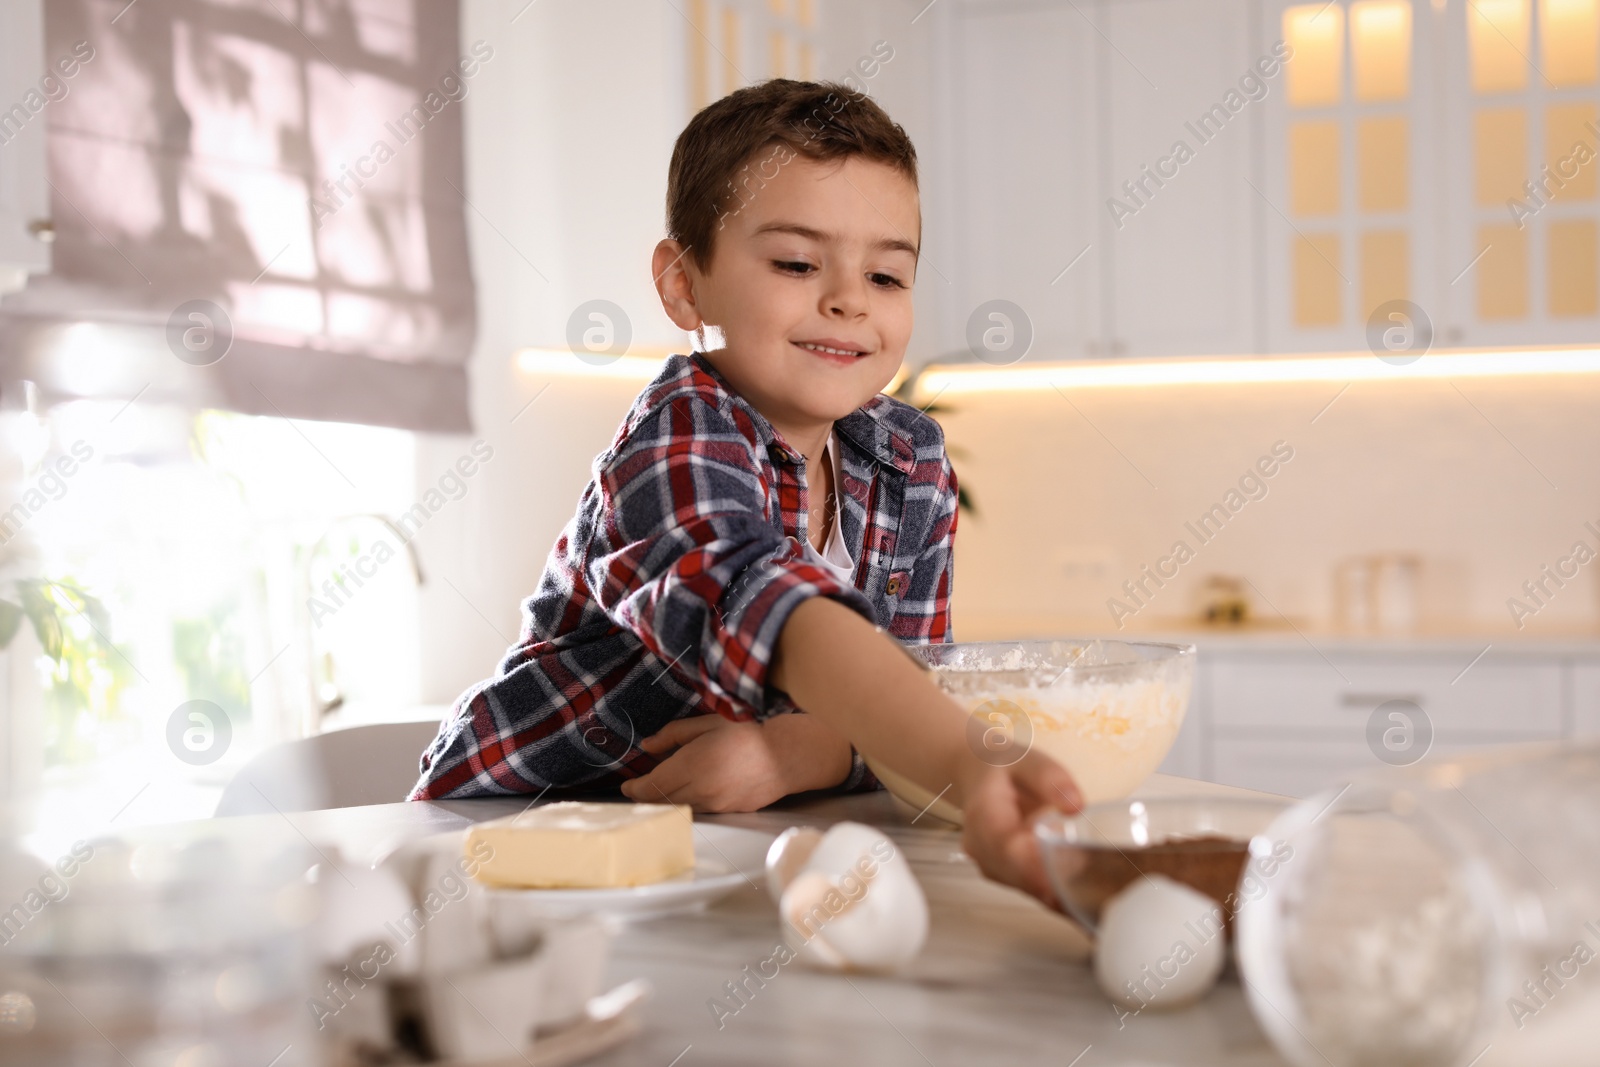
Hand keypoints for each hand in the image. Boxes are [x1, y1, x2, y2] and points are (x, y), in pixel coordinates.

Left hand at [620, 713, 848, 812]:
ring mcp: (714, 804)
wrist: (784, 756)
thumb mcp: (707, 724)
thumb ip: (673, 735)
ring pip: (680, 807)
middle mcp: (700, 789)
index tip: (626, 786)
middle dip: (646, 797)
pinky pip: (699, 809)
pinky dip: (687, 803)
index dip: (635, 789)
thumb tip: (647, 746)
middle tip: (636, 790)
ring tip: (661, 789)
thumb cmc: (746, 733)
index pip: (652, 785)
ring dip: (666, 801)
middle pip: (662, 801)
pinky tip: (688, 791)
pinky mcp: (727, 811)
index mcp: (692, 765)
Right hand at [959, 751, 1081, 908]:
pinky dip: (1055, 887)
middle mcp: (981, 848)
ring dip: (1060, 888)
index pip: (1010, 850)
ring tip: (1093, 880)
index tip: (1077, 867)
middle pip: (1021, 877)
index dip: (1043, 865)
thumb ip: (1051, 778)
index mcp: (984, 816)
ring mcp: (990, 864)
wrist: (978, 775)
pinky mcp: (1003, 874)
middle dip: (1060, 882)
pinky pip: (1031, 888)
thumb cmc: (1004, 768)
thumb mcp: (1028, 760)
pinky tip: (1078, 879)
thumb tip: (1076, 806)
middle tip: (1099, 880)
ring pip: (1028, 888)